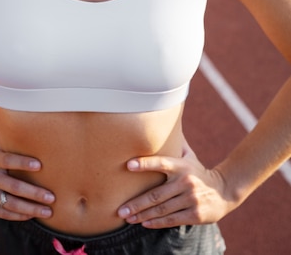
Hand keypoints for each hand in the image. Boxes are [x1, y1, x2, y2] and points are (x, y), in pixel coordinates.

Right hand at [0, 132, 54, 219]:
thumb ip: (6, 133)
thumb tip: (24, 114)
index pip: (9, 160)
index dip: (23, 163)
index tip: (40, 165)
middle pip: (14, 187)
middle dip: (34, 193)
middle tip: (52, 197)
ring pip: (10, 204)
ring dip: (30, 208)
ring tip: (48, 211)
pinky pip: (3, 213)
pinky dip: (18, 215)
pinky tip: (32, 215)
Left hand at [117, 141, 233, 227]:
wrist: (224, 191)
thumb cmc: (198, 171)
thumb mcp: (189, 156)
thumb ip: (175, 144)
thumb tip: (163, 121)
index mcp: (181, 166)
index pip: (161, 162)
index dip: (145, 163)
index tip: (128, 165)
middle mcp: (185, 182)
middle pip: (156, 194)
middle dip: (136, 203)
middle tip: (120, 210)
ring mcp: (190, 199)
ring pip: (162, 209)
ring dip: (143, 215)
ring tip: (128, 218)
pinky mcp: (195, 215)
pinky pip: (172, 220)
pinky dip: (157, 222)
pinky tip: (144, 223)